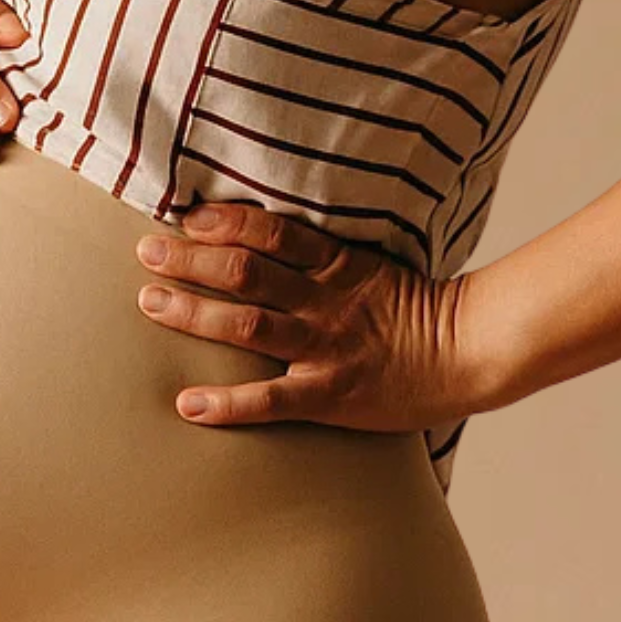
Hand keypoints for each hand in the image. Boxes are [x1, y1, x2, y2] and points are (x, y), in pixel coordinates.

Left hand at [133, 201, 490, 431]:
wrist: (473, 354)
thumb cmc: (414, 310)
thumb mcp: (369, 266)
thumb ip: (317, 255)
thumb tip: (254, 236)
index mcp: (337, 265)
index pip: (273, 232)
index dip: (225, 222)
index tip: (185, 217)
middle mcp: (326, 302)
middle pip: (248, 272)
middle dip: (191, 260)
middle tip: (147, 251)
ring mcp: (327, 347)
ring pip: (249, 325)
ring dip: (193, 313)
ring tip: (150, 302)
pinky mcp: (331, 393)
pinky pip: (271, 399)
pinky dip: (226, 404)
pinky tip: (187, 404)